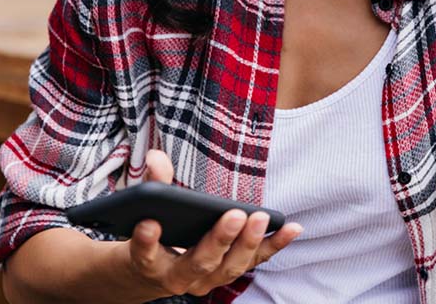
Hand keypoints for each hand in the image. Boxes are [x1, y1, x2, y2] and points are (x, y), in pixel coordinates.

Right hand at [125, 149, 303, 297]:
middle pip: (199, 262)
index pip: (145, 256)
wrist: (152, 274)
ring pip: (229, 267)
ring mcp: (206, 279)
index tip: (150, 224)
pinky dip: (273, 245)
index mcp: (149, 263)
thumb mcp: (142, 213)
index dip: (147, 242)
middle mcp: (179, 278)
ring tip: (262, 218)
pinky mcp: (229, 272)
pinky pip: (255, 260)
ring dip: (248, 243)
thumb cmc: (152, 236)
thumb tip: (156, 157)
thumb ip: (152, 185)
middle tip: (234, 215)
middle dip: (219, 240)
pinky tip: (293, 228)